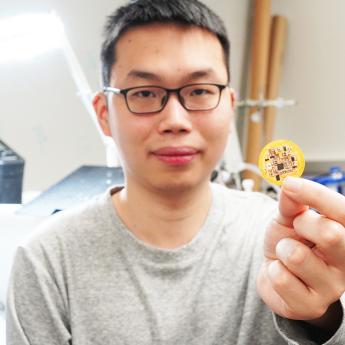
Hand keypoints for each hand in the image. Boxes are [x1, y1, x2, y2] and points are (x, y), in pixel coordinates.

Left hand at [257, 177, 344, 328]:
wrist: (274, 272)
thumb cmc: (286, 241)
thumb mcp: (287, 217)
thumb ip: (291, 202)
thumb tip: (290, 183)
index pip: (343, 212)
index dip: (317, 195)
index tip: (290, 184)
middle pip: (332, 234)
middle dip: (301, 224)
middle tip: (295, 228)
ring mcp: (331, 287)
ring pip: (297, 256)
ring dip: (281, 250)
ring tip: (285, 254)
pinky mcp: (311, 306)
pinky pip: (281, 278)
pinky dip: (272, 270)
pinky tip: (282, 274)